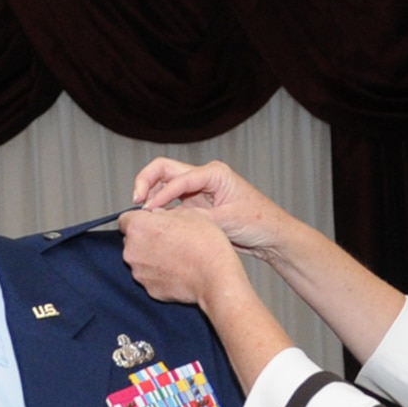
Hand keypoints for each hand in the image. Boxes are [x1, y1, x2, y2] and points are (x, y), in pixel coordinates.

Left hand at [117, 205, 254, 311]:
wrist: (215, 276)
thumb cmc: (204, 244)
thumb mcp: (189, 214)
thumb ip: (165, 213)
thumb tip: (157, 215)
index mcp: (138, 227)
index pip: (125, 219)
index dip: (139, 219)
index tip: (151, 222)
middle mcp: (131, 250)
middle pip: (131, 240)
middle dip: (145, 238)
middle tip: (168, 238)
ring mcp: (138, 272)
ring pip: (140, 259)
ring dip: (151, 256)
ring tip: (175, 255)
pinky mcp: (148, 288)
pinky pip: (149, 276)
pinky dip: (158, 273)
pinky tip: (177, 270)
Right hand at [130, 157, 290, 255]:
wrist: (272, 236)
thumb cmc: (259, 222)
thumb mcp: (227, 221)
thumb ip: (196, 219)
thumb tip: (167, 220)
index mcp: (214, 173)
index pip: (177, 178)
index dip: (159, 194)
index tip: (148, 211)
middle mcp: (204, 178)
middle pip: (164, 170)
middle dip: (146, 183)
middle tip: (135, 202)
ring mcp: (198, 191)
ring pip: (164, 185)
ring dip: (150, 195)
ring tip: (141, 214)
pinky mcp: (195, 206)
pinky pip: (170, 203)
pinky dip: (159, 210)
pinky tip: (153, 223)